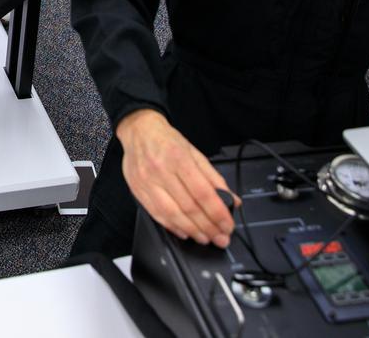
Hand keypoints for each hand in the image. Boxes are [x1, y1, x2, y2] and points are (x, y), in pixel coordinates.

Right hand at [116, 109, 237, 247]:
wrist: (139, 131)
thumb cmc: (167, 141)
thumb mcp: (195, 153)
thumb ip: (214, 178)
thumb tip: (231, 200)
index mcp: (179, 158)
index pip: (202, 192)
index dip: (217, 213)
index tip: (227, 225)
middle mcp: (161, 170)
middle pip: (188, 206)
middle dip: (208, 227)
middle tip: (221, 238)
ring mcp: (147, 182)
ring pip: (172, 214)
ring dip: (192, 231)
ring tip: (205, 238)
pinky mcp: (137, 190)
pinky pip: (156, 215)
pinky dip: (173, 227)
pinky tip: (185, 232)